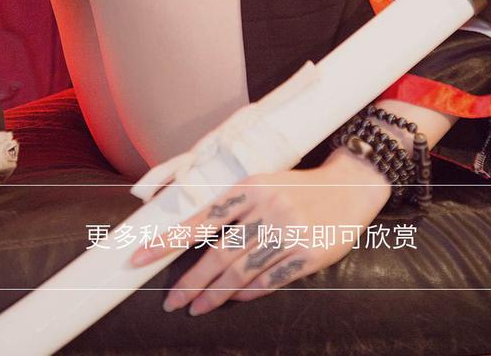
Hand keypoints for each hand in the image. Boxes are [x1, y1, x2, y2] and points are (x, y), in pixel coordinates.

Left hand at [129, 148, 390, 315]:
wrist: (350, 187)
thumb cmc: (298, 186)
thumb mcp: (263, 182)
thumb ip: (233, 205)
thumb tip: (195, 238)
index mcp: (251, 186)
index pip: (202, 218)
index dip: (168, 241)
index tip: (139, 258)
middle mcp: (268, 209)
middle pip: (219, 254)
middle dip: (191, 283)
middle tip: (171, 303)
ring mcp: (289, 233)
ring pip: (241, 273)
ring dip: (215, 295)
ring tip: (196, 308)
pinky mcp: (308, 255)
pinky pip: (270, 281)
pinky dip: (249, 293)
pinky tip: (234, 300)